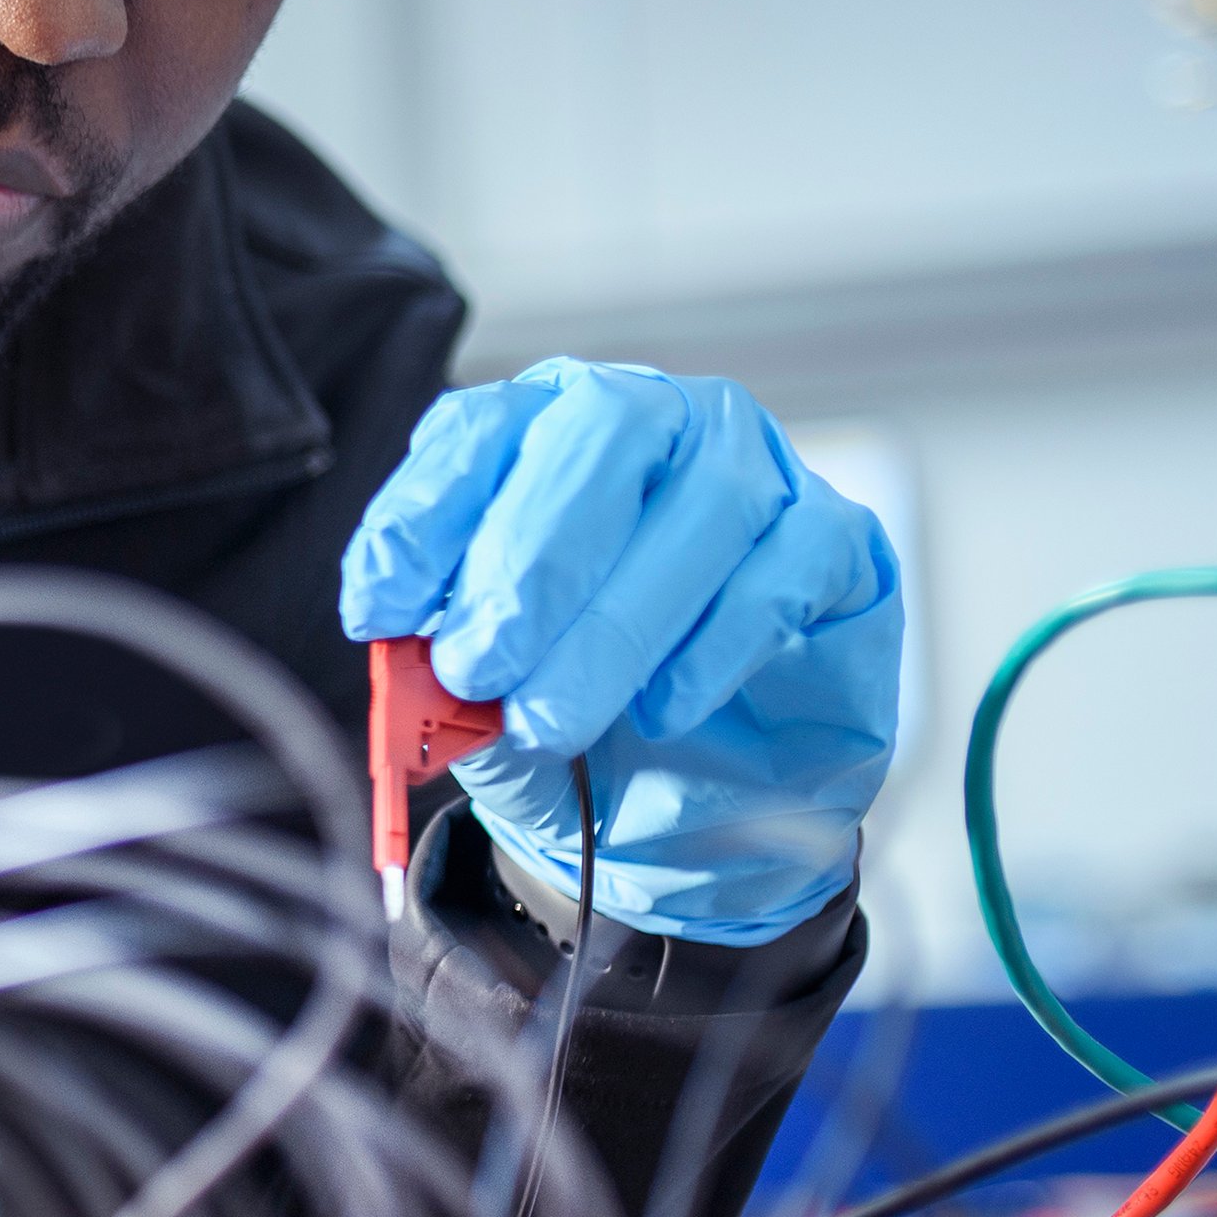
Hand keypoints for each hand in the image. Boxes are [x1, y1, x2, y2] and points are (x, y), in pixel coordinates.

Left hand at [337, 359, 899, 945]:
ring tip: (550, 717)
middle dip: (525, 560)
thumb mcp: (488, 706)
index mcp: (541, 431)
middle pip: (598, 432)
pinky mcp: (837, 540)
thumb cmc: (579, 713)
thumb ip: (446, 684)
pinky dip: (714, 644)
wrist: (697, 794)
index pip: (477, 430)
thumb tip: (415, 679)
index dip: (423, 514)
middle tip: (475, 668)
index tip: (379, 610)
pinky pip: (786, 568)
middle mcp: (652, 421)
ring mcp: (755, 468)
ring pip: (703, 503)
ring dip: (611, 623)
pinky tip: (662, 710)